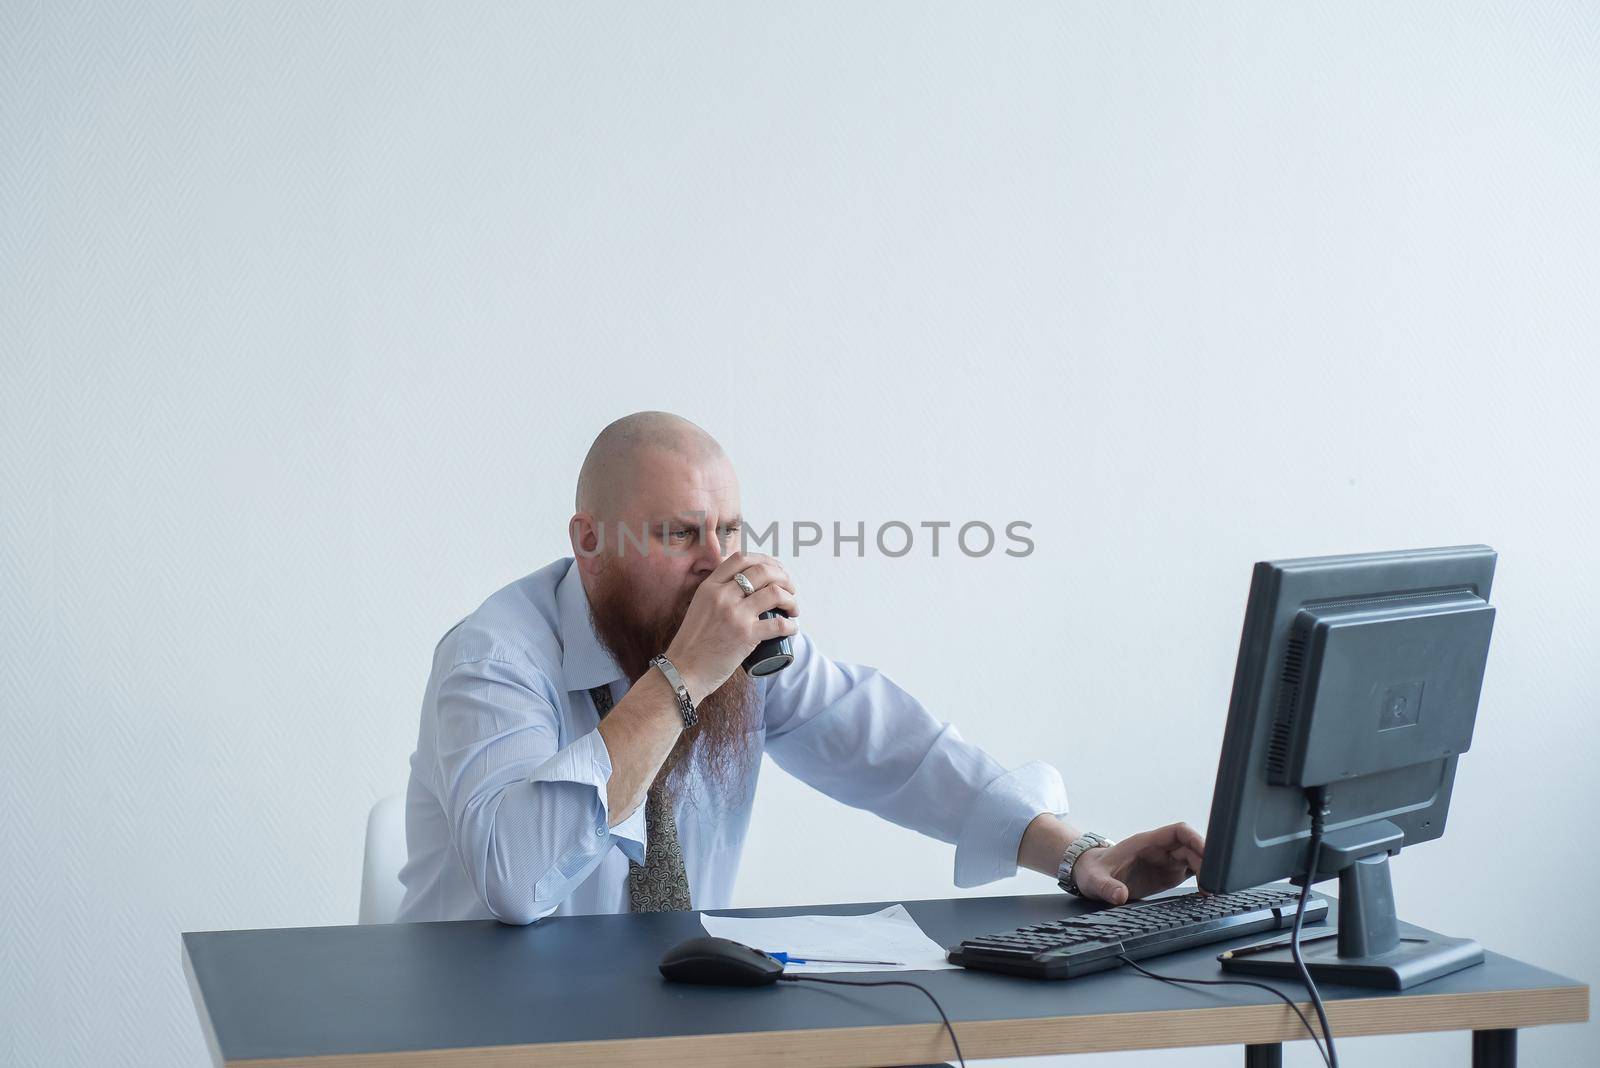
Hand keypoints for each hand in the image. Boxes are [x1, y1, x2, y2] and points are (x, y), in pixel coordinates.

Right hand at [664, 551, 799, 701]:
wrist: (683, 670)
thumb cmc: (693, 643)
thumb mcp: (699, 607)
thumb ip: (715, 594)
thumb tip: (740, 586)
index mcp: (710, 586)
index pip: (741, 559)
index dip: (764, 560)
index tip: (775, 570)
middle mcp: (722, 595)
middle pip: (762, 571)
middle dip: (783, 577)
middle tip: (790, 589)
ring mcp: (734, 614)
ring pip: (775, 593)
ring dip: (791, 599)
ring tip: (793, 609)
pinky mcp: (745, 636)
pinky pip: (778, 624)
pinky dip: (791, 626)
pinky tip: (792, 629)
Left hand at [1070, 822, 1204, 905]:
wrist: (1089, 875)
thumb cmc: (1092, 871)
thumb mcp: (1095, 880)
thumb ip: (1107, 887)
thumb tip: (1119, 895)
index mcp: (1146, 842)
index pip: (1179, 831)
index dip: (1196, 839)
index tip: (1209, 855)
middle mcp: (1160, 849)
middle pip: (1192, 848)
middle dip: (1206, 862)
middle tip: (1212, 884)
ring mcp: (1165, 861)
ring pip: (1195, 860)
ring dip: (1206, 872)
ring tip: (1211, 892)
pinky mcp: (1167, 875)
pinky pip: (1191, 872)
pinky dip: (1201, 880)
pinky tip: (1205, 894)